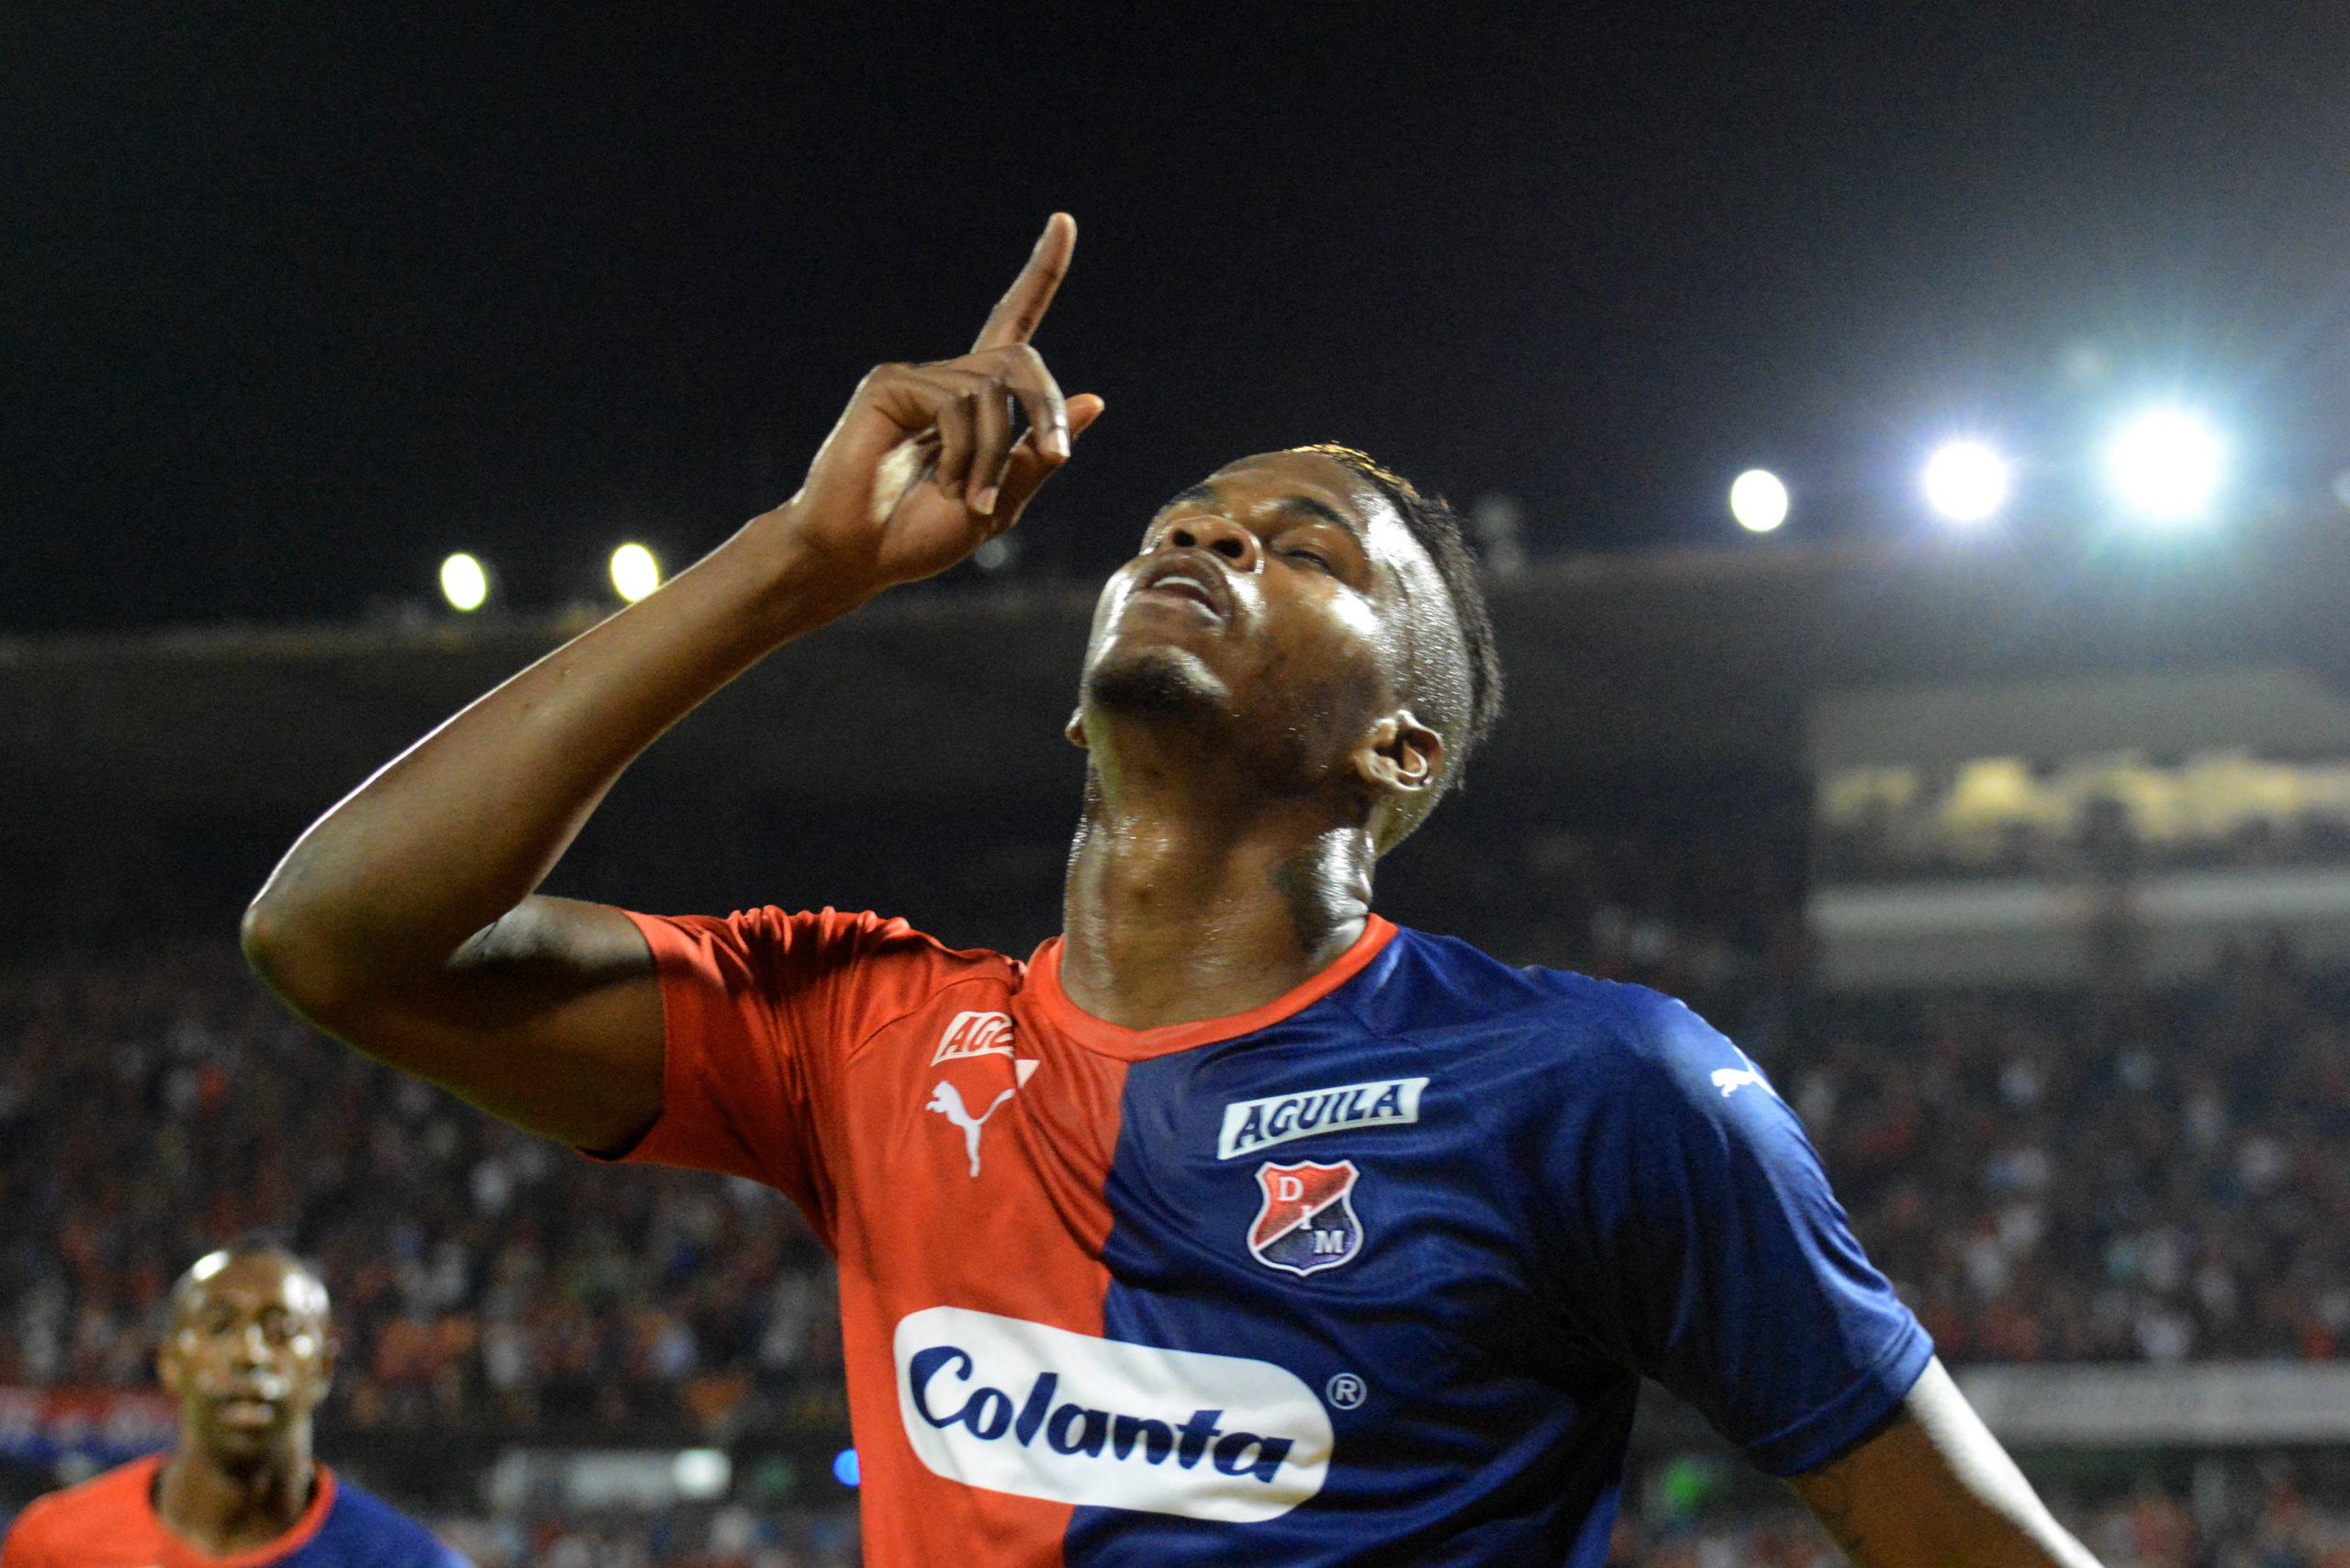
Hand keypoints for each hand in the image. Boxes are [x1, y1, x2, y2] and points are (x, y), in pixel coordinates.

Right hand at [778, 213, 1106, 592]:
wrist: (857, 557)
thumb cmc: (917, 536)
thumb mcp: (999, 503)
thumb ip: (1040, 456)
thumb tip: (1096, 399)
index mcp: (979, 404)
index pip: (1015, 324)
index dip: (1042, 274)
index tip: (1065, 221)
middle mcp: (949, 380)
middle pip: (1024, 362)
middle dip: (1049, 408)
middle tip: (1054, 453)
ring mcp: (917, 379)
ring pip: (995, 393)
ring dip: (995, 454)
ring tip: (967, 496)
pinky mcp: (889, 384)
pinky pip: (958, 404)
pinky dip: (963, 452)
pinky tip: (939, 481)